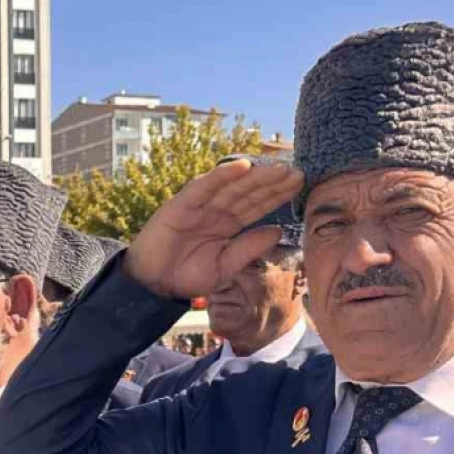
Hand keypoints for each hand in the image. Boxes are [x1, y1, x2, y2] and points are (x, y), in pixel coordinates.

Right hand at [123, 159, 302, 299]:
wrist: (153, 286)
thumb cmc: (186, 276)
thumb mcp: (225, 267)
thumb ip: (249, 248)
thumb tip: (277, 231)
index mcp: (228, 224)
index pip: (257, 205)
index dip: (277, 194)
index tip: (300, 184)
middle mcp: (216, 211)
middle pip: (249, 192)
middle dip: (273, 182)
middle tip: (298, 172)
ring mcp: (199, 206)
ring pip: (232, 186)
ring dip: (255, 176)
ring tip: (280, 169)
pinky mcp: (181, 205)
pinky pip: (204, 186)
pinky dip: (222, 175)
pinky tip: (243, 166)